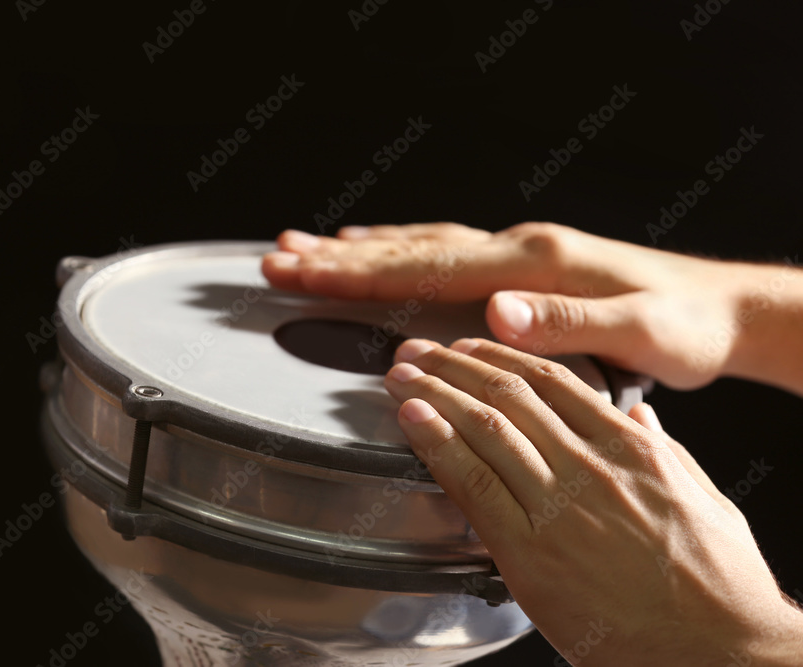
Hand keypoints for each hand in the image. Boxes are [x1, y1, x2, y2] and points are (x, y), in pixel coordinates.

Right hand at [262, 222, 798, 391]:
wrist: (722, 309)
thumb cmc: (686, 328)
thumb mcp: (643, 333)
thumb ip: (569, 322)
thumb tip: (498, 310)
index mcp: (531, 264)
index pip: (425, 266)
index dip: (356, 271)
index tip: (299, 270)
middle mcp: (516, 248)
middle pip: (409, 248)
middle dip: (336, 257)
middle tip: (275, 258)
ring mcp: (517, 253)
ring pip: (420, 244)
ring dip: (358, 249)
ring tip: (303, 248)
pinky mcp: (522, 268)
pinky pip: (444, 251)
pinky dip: (401, 249)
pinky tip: (379, 247)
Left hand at [385, 337, 802, 665]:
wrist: (718, 652)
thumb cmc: (718, 586)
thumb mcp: (706, 500)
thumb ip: (666, 451)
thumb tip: (641, 415)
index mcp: (630, 449)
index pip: (552, 381)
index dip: (500, 357)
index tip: (468, 348)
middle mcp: (589, 467)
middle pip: (507, 395)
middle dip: (453, 365)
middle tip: (418, 351)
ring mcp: (557, 506)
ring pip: (484, 428)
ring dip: (433, 393)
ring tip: (401, 375)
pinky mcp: (528, 552)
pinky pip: (473, 484)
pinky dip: (436, 445)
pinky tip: (412, 420)